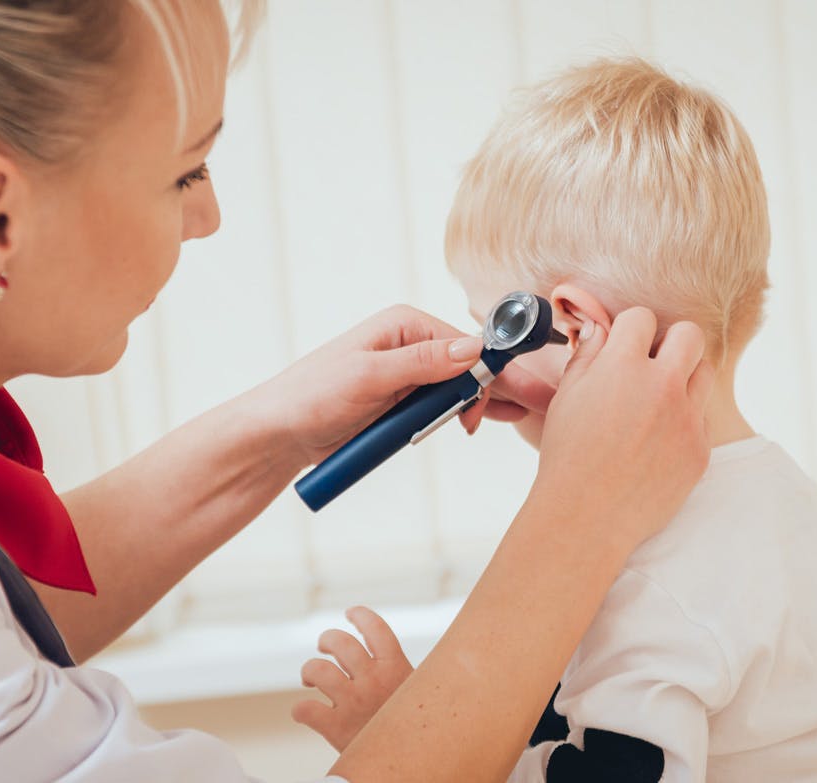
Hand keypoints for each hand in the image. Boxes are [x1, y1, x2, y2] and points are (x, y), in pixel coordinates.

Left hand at [258, 305, 555, 465]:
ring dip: (483, 405)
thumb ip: (420, 363)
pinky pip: (444, 406)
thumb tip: (472, 349)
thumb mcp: (368, 376)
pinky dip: (466, 414)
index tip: (515, 397)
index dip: (491, 373)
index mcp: (404, 326)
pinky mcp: (402, 402)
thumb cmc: (312, 395)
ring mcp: (408, 376)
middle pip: (469, 367)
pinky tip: (493, 419)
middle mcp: (411, 345)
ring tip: (523, 416)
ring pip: (461, 388)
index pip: (465, 346)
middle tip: (535, 408)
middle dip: (498, 388)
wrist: (280, 432)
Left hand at [291, 606, 413, 751]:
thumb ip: (399, 673)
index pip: (376, 628)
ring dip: (309, 670)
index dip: (360, 615)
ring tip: (311, 678)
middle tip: (324, 647)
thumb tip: (388, 652)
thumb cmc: (412, 729)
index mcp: (396, 668)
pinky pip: (305, 709)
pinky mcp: (337, 728)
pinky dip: (300, 710)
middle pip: (340, 643)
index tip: (350, 613)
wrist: (410, 767)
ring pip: (318, 670)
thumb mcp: (415, 694)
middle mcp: (373, 680)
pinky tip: (305, 713)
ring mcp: (354, 703)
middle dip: (327, 640)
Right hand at [532, 308, 714, 551]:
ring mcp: (687, 418)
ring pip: (705, 372)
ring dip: (684, 377)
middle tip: (654, 363)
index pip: (642, 318)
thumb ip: (586, 356)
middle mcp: (661, 385)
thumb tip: (599, 329)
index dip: (630, 329)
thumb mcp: (567, 396)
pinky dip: (684, 421)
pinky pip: (702, 418)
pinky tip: (657, 439)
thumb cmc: (568, 455)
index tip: (624, 345)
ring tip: (659, 399)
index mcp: (622, 366)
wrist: (587, 514)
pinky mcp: (700, 449)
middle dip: (672, 341)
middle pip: (690, 334)